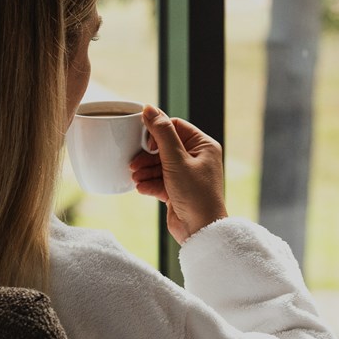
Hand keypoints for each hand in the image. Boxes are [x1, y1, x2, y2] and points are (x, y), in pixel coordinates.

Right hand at [131, 105, 227, 243]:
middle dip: (147, 156)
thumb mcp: (176, 160)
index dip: (157, 133)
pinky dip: (150, 184)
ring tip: (135, 178)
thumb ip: (161, 133)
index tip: (145, 143)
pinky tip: (142, 188)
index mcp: (204, 146)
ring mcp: (187, 175)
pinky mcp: (178, 191)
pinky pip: (160, 181)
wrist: (200, 230)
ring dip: (146, 171)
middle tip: (134, 163)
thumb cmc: (195, 194)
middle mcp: (197, 159)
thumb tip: (149, 108)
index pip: (176, 127)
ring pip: (160, 165)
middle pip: (165, 147)